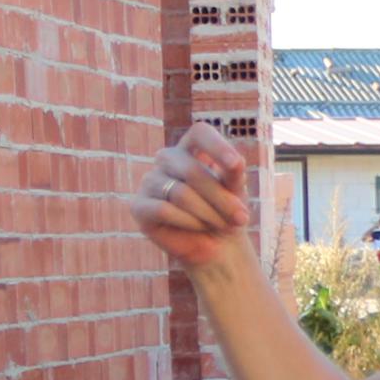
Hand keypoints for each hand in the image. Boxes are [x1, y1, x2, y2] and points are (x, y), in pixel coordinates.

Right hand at [136, 122, 257, 271]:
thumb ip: (234, 175)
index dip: (217, 146)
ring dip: (208, 214)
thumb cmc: (226, 213)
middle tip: (240, 218)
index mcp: (190, 148)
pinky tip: (199, 229)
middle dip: (220, 199)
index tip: (236, 165)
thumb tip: (236, 163)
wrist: (216, 246)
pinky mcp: (139, 205)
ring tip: (221, 225)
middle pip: (193, 171)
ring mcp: (150, 180)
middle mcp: (167, 159)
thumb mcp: (236, 192)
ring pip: (180, 194)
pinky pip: (164, 210)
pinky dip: (188, 222)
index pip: (200, 133)